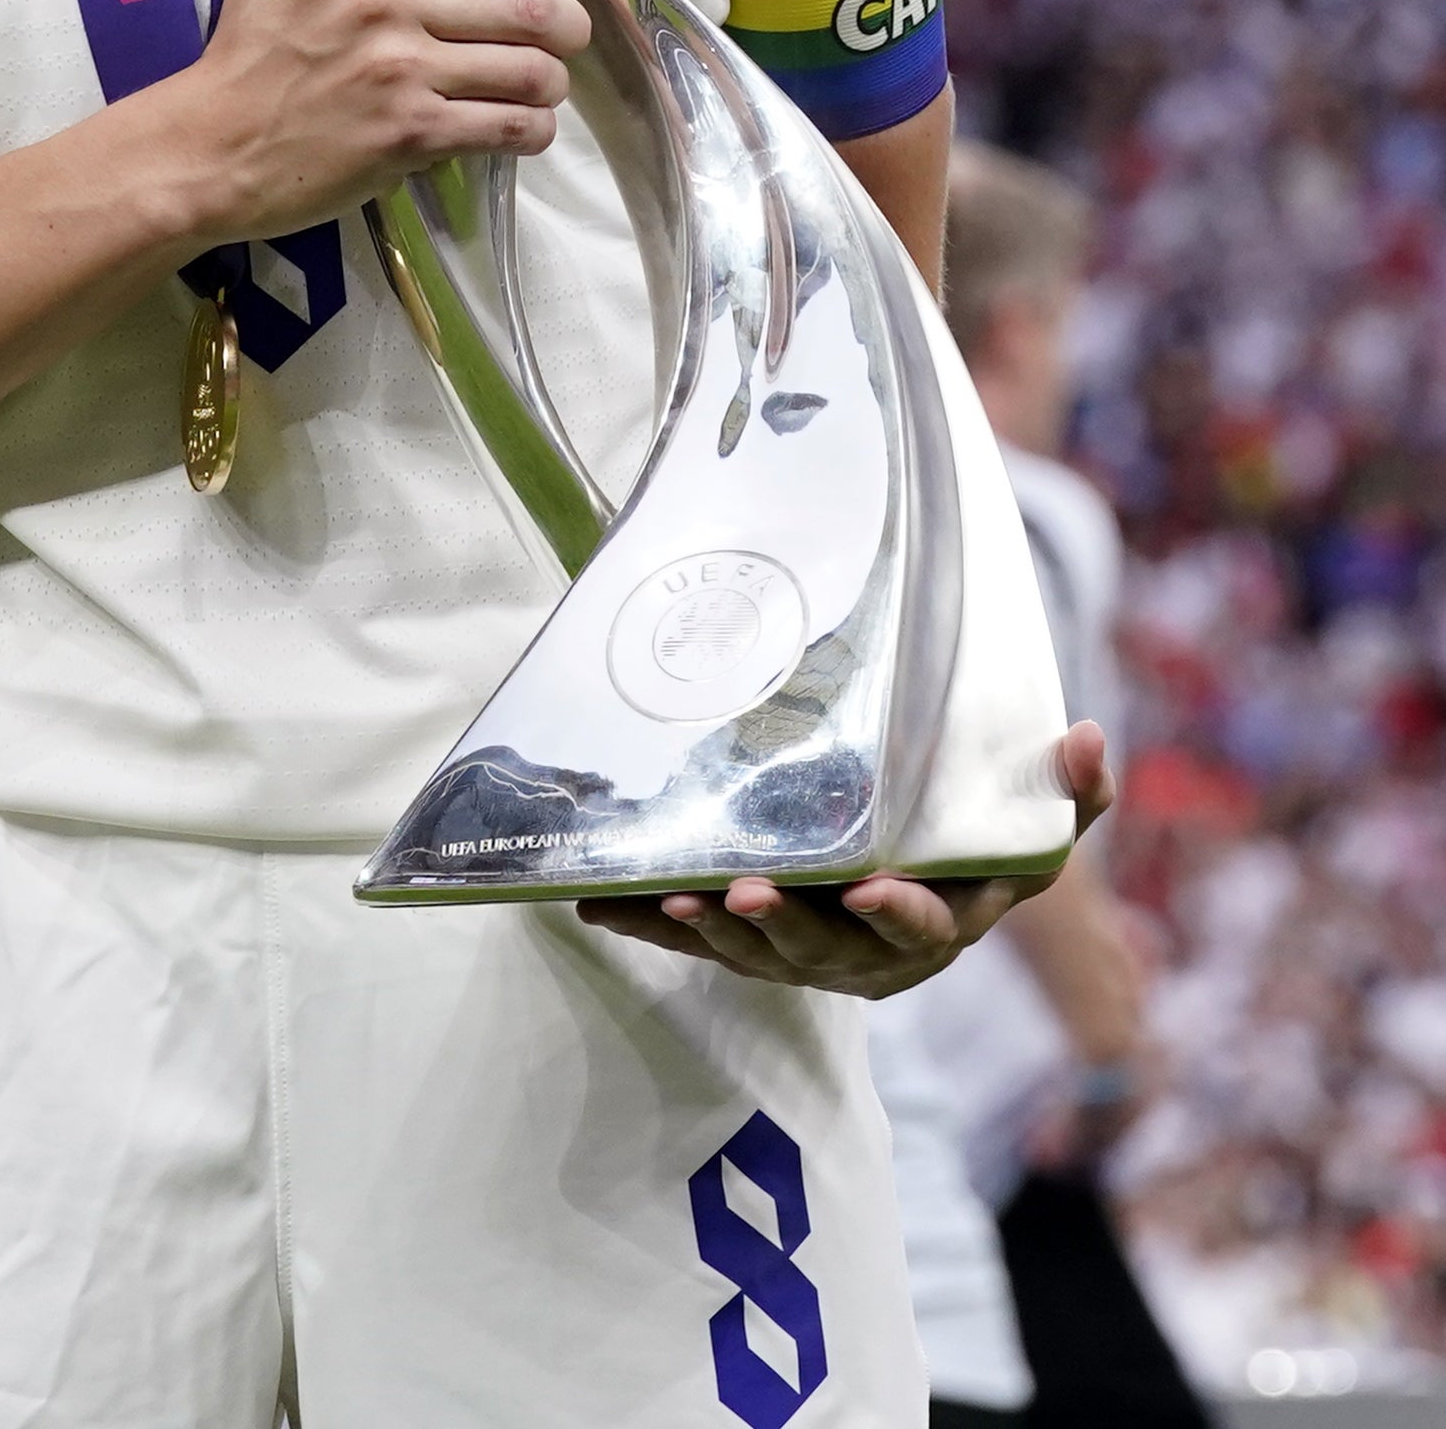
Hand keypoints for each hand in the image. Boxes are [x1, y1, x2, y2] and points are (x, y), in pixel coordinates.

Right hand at [171, 0, 619, 240]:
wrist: (212, 145)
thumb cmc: (241, 45)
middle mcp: (388, 1)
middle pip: (531, 4)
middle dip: (567, 24)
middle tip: (562, 35)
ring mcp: (401, 72)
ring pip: (530, 71)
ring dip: (550, 83)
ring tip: (537, 87)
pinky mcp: (410, 135)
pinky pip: (508, 127)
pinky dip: (531, 130)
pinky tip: (520, 128)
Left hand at [577, 721, 1115, 1000]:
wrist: (934, 888)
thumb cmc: (981, 851)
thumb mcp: (1031, 827)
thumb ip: (1069, 793)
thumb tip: (1090, 733)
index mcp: (947, 920)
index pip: (931, 925)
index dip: (902, 915)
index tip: (871, 889)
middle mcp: (878, 954)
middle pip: (831, 953)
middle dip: (784, 929)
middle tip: (741, 896)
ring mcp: (816, 958)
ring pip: (762, 957)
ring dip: (712, 935)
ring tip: (674, 900)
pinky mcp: (761, 952)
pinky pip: (705, 947)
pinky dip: (655, 928)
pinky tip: (600, 908)